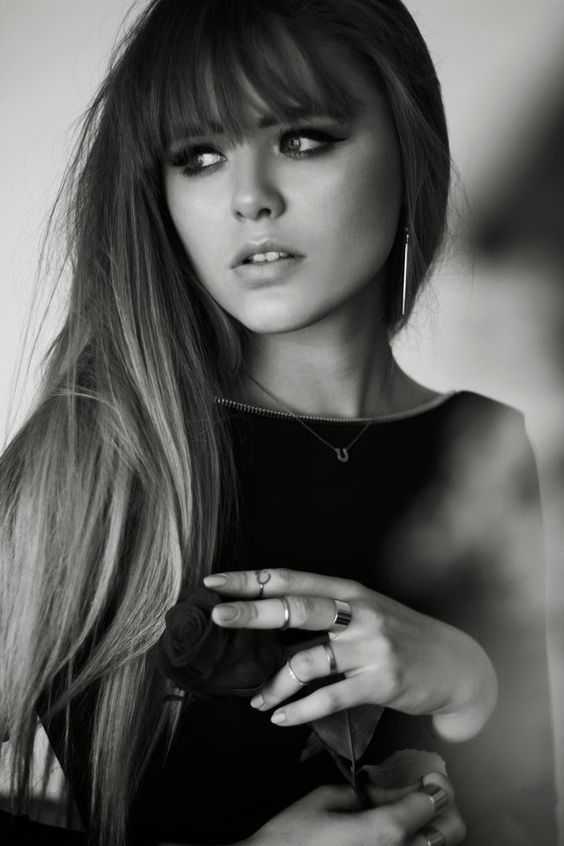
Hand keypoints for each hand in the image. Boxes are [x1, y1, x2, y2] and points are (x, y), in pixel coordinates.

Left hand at [204, 568, 496, 739]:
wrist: (457, 664)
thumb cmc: (402, 637)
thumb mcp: (367, 611)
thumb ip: (327, 610)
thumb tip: (270, 617)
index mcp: (350, 590)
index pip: (291, 579)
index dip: (252, 579)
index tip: (215, 581)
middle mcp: (359, 612)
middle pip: (296, 607)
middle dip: (253, 612)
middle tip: (217, 616)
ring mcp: (372, 646)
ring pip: (308, 660)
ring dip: (275, 685)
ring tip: (257, 701)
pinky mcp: (382, 681)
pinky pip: (330, 697)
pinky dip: (300, 710)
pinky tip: (281, 718)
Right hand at [245, 772, 465, 845]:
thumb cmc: (292, 836)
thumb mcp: (325, 800)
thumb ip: (364, 793)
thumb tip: (384, 792)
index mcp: (385, 831)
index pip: (432, 801)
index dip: (434, 783)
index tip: (426, 775)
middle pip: (451, 831)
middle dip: (443, 808)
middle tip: (423, 796)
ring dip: (430, 830)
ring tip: (404, 817)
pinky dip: (411, 844)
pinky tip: (388, 837)